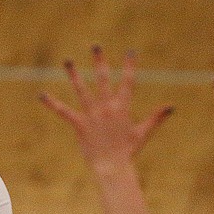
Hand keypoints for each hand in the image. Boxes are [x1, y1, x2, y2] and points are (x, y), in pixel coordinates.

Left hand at [41, 47, 172, 177]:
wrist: (113, 167)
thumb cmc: (128, 151)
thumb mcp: (143, 132)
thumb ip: (156, 117)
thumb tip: (171, 106)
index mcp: (122, 107)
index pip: (128, 82)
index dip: (130, 66)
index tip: (131, 52)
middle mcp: (107, 107)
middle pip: (103, 79)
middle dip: (100, 61)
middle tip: (96, 45)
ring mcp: (92, 115)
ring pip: (82, 90)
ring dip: (74, 74)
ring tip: (68, 60)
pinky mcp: (80, 124)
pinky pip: (64, 111)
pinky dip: (52, 103)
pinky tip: (41, 95)